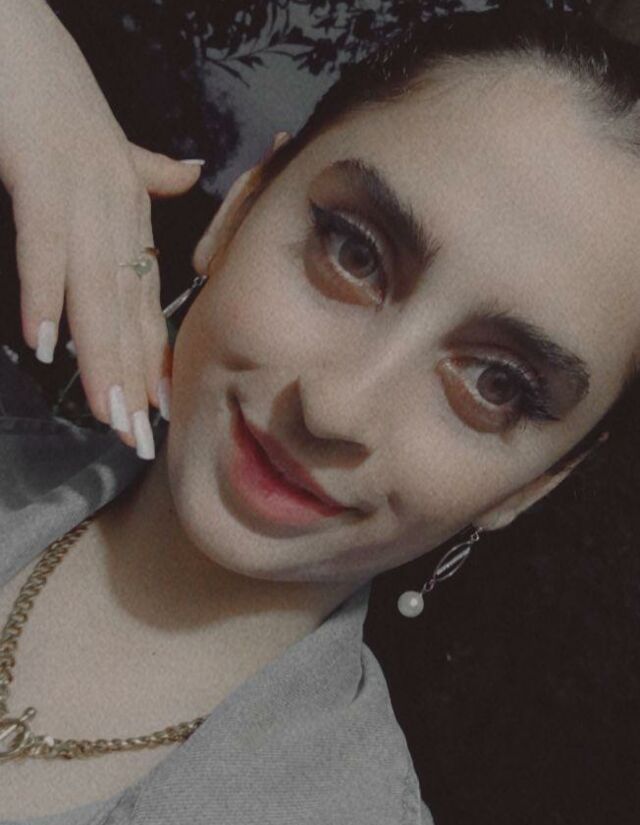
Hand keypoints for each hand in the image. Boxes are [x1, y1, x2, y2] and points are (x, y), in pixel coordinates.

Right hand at [0, 0, 203, 456]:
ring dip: (101, 355)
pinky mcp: (39, 168)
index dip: (151, 356)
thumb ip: (143, 169)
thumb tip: (183, 170)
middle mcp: (117, 209)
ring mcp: (82, 190)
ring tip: (109, 414)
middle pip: (127, 309)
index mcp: (126, 211)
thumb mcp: (105, 142)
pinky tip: (46, 345)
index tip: (156, 410)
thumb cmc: (56, 91)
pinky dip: (45, 291)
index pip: (143, 299)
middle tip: (138, 440)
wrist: (16, 29)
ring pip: (97, 289)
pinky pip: (45, 242)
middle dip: (133, 378)